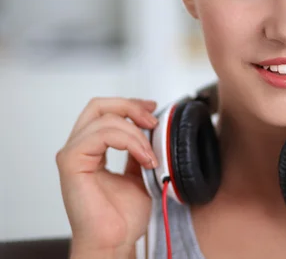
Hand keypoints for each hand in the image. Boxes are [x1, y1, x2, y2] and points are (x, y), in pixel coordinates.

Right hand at [55, 97, 159, 254]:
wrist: (115, 241)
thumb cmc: (122, 216)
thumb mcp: (140, 172)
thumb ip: (140, 149)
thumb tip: (152, 129)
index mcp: (92, 148)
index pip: (105, 111)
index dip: (130, 105)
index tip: (153, 110)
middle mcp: (79, 148)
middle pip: (99, 105)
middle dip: (131, 107)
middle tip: (153, 122)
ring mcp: (73, 154)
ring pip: (105, 119)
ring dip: (136, 133)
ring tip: (150, 156)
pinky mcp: (72, 162)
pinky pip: (101, 135)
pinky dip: (129, 141)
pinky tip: (143, 158)